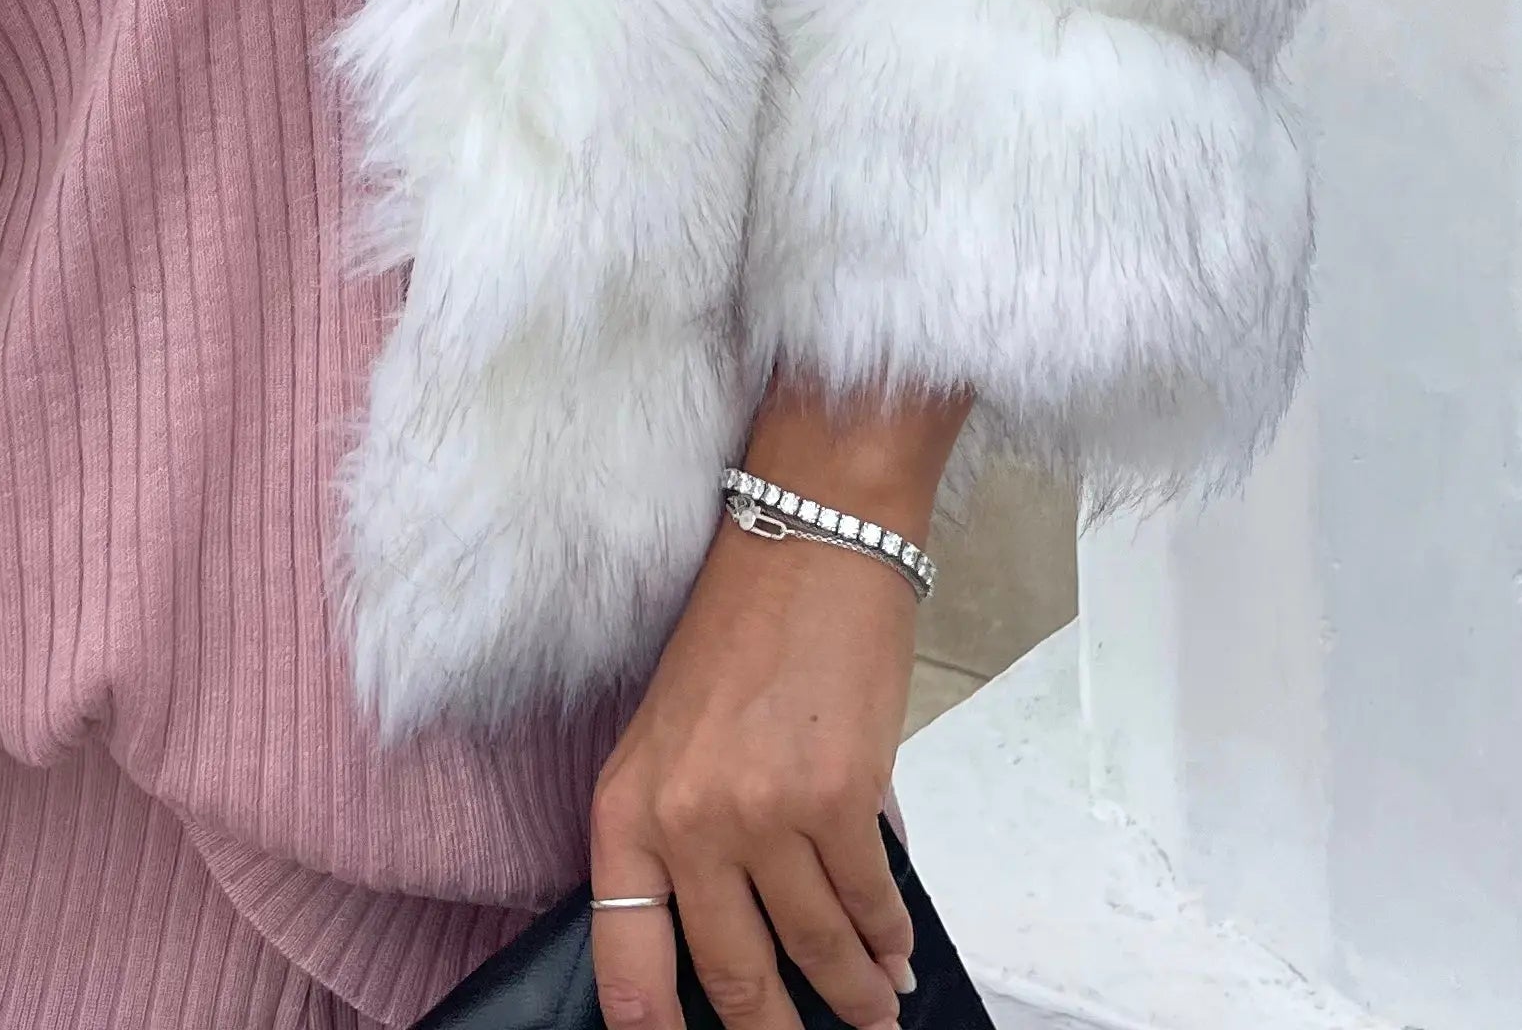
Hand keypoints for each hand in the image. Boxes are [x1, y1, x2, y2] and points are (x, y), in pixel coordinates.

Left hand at [589, 381, 971, 1029]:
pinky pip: (868, 902)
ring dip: (852, 992)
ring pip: (813, 947)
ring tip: (874, 1012)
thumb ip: (693, 834)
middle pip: (732, 977)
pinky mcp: (838, 798)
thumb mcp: (676, 734)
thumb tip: (755, 930)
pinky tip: (895, 952)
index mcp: (625, 808)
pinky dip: (887, 937)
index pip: (625, 964)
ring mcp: (762, 814)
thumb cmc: (741, 629)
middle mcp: (685, 823)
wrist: (809, 539)